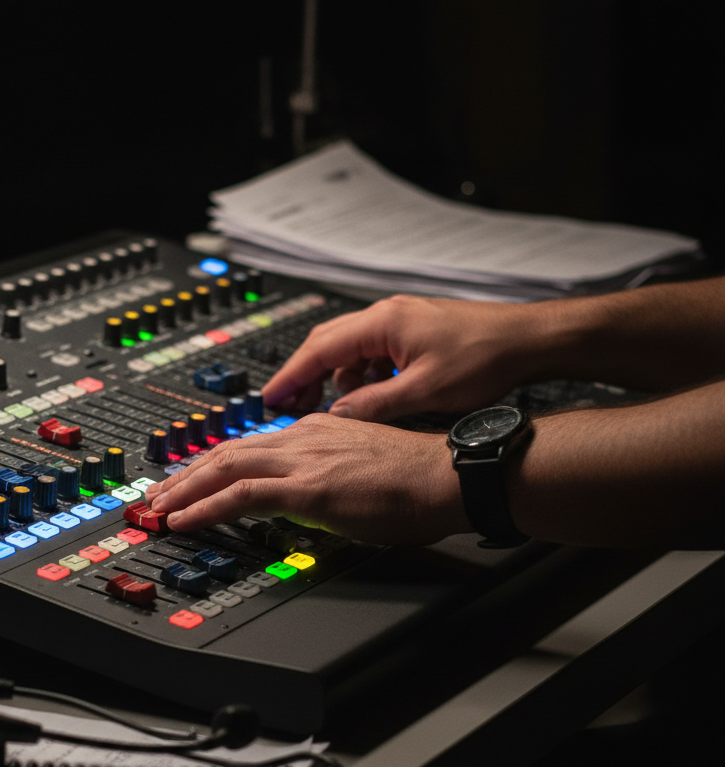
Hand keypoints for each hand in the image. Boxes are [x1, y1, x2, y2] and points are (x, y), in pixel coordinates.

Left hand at [144, 414, 467, 543]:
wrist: (448, 477)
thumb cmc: (419, 480)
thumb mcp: (361, 474)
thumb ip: (328, 480)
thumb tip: (313, 503)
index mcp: (316, 430)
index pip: (250, 445)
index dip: (213, 465)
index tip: (191, 482)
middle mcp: (303, 436)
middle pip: (227, 451)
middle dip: (186, 475)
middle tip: (158, 495)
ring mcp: (303, 458)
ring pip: (224, 468)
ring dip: (185, 491)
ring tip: (160, 510)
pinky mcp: (307, 486)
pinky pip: (241, 495)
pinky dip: (206, 507)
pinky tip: (186, 520)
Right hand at [262, 294, 553, 421]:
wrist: (530, 341)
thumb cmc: (486, 357)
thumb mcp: (423, 392)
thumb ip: (373, 405)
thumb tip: (336, 416)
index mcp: (382, 324)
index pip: (318, 349)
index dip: (290, 376)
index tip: (270, 397)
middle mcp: (386, 317)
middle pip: (327, 345)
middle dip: (306, 377)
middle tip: (290, 407)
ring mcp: (400, 323)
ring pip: (350, 352)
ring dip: (339, 381)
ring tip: (340, 410)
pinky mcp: (413, 333)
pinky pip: (372, 355)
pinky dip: (364, 377)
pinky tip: (375, 398)